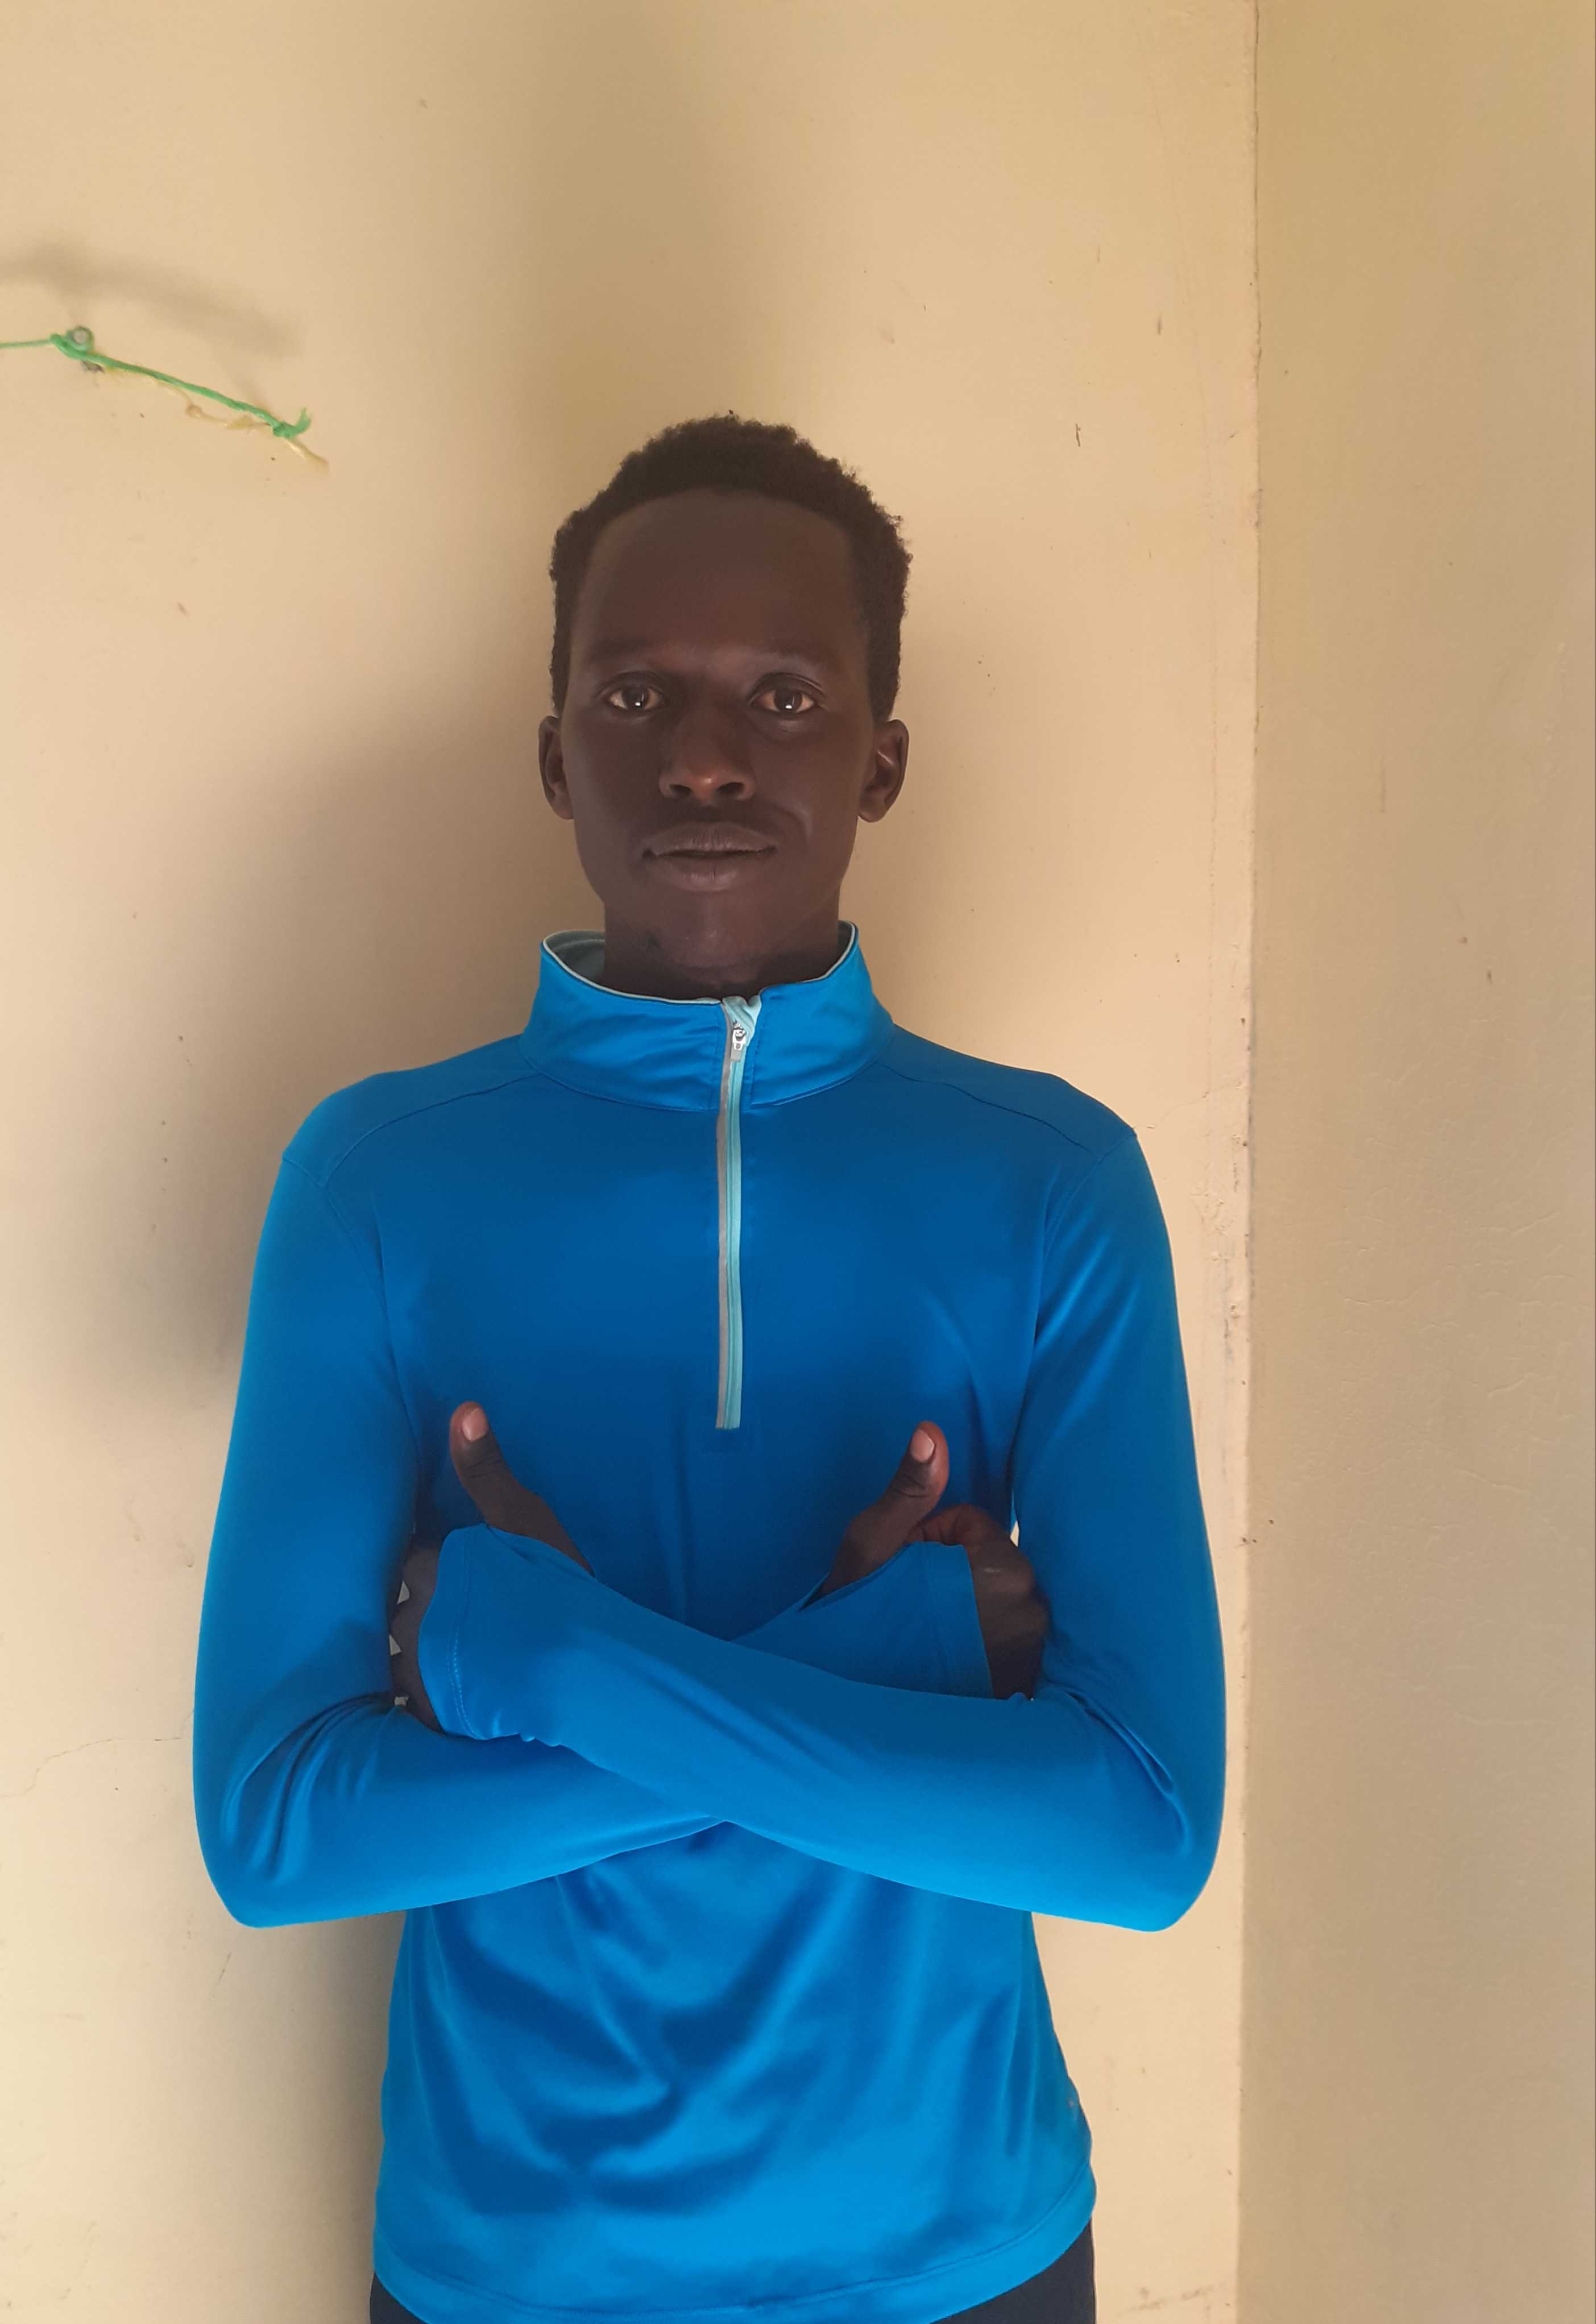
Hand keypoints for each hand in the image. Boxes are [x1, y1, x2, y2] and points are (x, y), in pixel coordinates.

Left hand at [388, 1402, 590, 1729]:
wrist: (576, 1663)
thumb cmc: (553, 1586)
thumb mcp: (524, 1520)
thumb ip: (487, 1472)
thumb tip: (464, 1410)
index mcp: (432, 1567)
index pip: (408, 1555)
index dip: (420, 1558)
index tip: (425, 1562)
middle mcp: (414, 1617)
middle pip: (398, 1609)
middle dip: (412, 1612)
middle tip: (427, 1617)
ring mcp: (420, 1670)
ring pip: (399, 1662)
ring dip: (411, 1662)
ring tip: (424, 1667)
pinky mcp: (433, 1714)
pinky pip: (412, 1710)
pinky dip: (420, 1708)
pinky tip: (427, 1712)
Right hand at [814, 1422, 1049, 1698]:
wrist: (847, 1705)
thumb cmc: (856, 1617)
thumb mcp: (874, 1544)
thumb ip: (911, 1489)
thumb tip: (930, 1431)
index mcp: (1007, 1571)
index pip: (974, 1523)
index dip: (928, 1540)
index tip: (901, 1573)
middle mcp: (1034, 1612)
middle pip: (991, 1562)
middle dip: (951, 1574)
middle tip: (909, 1605)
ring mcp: (1033, 1654)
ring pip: (998, 1600)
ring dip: (967, 1609)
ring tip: (925, 1636)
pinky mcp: (1025, 1686)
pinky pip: (1007, 1641)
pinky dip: (982, 1646)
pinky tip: (947, 1664)